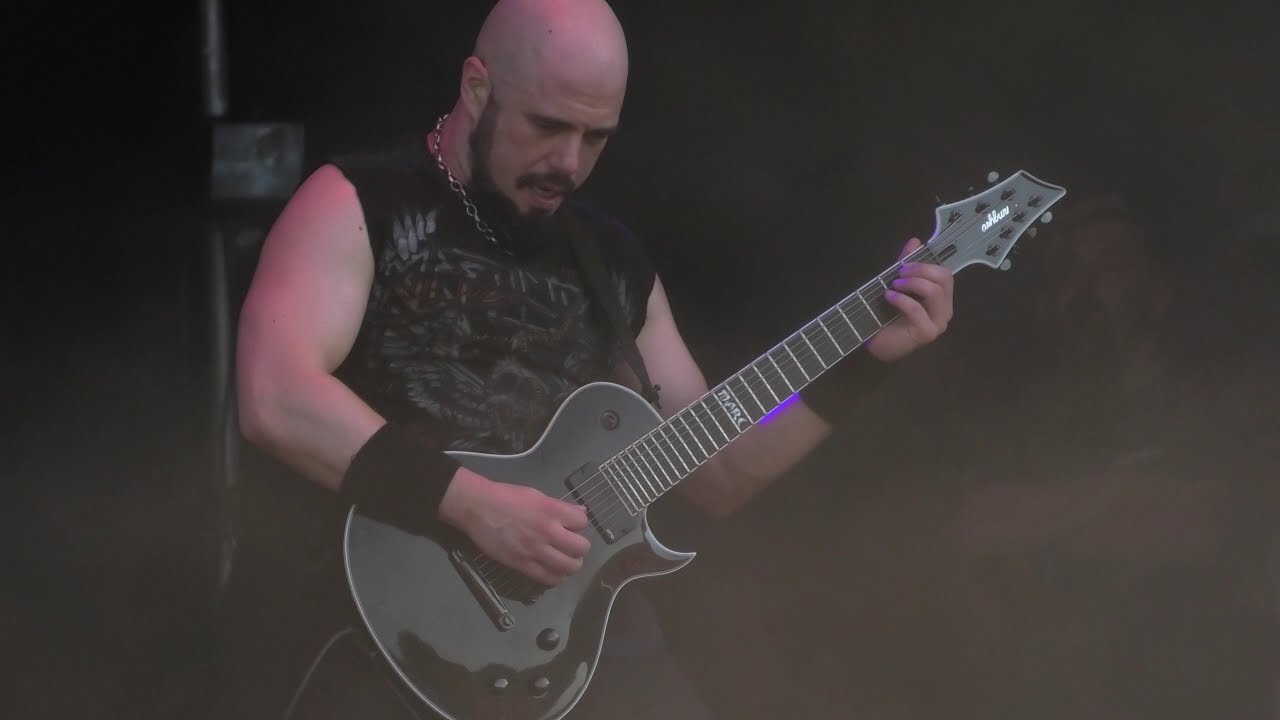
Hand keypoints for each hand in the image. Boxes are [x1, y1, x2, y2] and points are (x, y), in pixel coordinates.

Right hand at [438, 466, 590, 585]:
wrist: (478, 508)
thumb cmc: (506, 497)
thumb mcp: (536, 495)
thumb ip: (560, 507)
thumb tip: (581, 513)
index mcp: (551, 510)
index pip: (582, 522)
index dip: (579, 524)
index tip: (572, 526)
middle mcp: (547, 531)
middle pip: (581, 548)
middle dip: (580, 547)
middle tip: (573, 546)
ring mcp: (535, 550)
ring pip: (569, 567)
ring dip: (571, 564)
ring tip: (566, 560)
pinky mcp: (522, 565)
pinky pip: (548, 579)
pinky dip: (556, 577)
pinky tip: (554, 572)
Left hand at [867, 237, 954, 362]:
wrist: (876, 343)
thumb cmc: (888, 315)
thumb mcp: (898, 284)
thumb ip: (907, 264)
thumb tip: (915, 240)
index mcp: (942, 298)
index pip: (945, 274)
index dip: (925, 264)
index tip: (904, 264)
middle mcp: (945, 310)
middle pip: (944, 279)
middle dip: (920, 270)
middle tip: (899, 273)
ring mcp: (938, 323)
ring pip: (935, 291)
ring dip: (912, 283)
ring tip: (893, 286)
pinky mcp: (926, 333)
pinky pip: (918, 309)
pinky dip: (901, 299)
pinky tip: (889, 296)